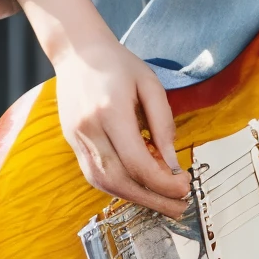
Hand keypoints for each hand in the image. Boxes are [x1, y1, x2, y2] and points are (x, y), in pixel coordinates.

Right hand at [54, 39, 190, 216]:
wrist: (77, 52)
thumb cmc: (117, 63)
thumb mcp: (150, 84)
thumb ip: (163, 122)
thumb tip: (173, 162)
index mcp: (110, 111)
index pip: (136, 161)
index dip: (162, 182)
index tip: (185, 186)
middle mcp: (89, 129)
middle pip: (120, 180)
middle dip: (152, 199)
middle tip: (179, 206)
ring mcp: (76, 138)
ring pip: (105, 183)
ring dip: (136, 197)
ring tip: (163, 201)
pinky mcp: (73, 142)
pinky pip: (95, 175)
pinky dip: (119, 186)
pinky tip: (140, 186)